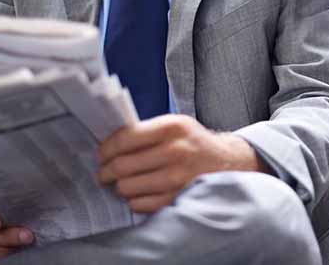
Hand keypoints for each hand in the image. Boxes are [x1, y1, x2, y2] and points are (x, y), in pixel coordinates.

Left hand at [97, 114, 268, 213]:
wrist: (226, 161)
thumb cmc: (193, 142)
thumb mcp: (175, 124)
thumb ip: (145, 130)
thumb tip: (108, 143)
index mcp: (172, 127)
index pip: (125, 138)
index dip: (106, 148)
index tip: (101, 154)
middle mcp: (175, 151)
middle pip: (122, 165)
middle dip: (106, 171)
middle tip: (104, 172)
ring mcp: (177, 177)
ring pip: (127, 187)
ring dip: (119, 186)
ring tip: (121, 182)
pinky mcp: (177, 197)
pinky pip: (140, 204)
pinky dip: (133, 200)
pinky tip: (138, 192)